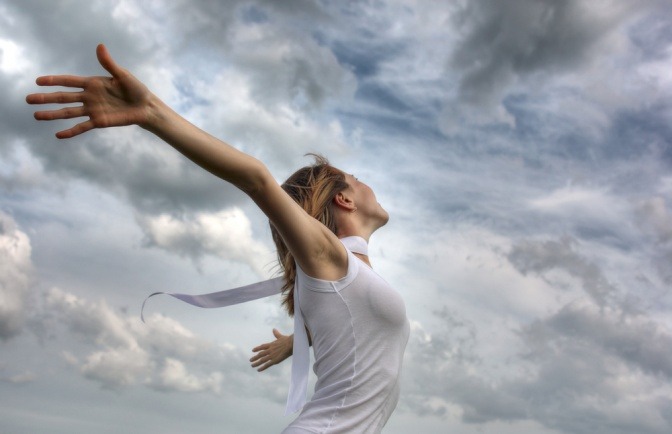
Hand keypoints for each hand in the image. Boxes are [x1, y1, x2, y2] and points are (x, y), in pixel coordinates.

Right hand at [26, 44, 152, 138]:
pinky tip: (58, 135)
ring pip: (68, 112)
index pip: (69, 81)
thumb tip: (100, 46)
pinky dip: (71, 131)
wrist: (145, 107)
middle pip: (63, 97)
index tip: (38, 81)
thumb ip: (109, 64)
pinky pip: (82, 127)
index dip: (54, 81)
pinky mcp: (99, 122)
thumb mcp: (122, 75)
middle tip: (28, 99)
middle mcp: (89, 97)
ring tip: (37, 115)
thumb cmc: (135, 89)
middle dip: (46, 98)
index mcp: (92, 83)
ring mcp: (92, 110)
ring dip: (52, 114)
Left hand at [250, 329, 292, 371]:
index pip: (262, 346)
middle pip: (260, 354)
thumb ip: (276, 334)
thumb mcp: (280, 336)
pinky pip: (267, 365)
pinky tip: (258, 370)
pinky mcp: (275, 360)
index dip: (257, 348)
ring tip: (252, 365)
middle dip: (255, 357)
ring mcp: (271, 355)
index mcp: (271, 344)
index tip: (252, 350)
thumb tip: (274, 329)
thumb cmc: (288, 340)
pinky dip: (262, 367)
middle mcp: (270, 350)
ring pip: (262, 360)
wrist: (291, 344)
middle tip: (250, 360)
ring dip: (256, 363)